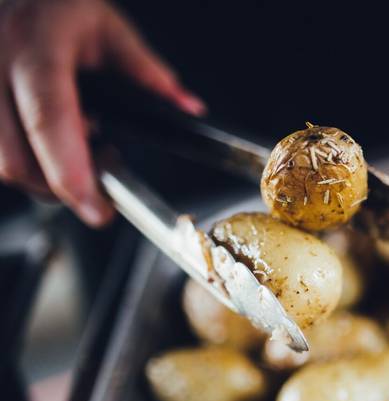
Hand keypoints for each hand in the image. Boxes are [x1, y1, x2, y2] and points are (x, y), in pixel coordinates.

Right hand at [0, 0, 203, 224]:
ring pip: (1, 163)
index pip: (50, 120)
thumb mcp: (107, 26)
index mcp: (35, 46)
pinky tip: (48, 141)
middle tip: (104, 177)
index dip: (71, 173)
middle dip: (63, 187)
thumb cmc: (56, 5)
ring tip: (80, 150)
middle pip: (17, 159)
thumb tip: (186, 105)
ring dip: (43, 175)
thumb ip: (146, 71)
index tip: (96, 208)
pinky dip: (24, 160)